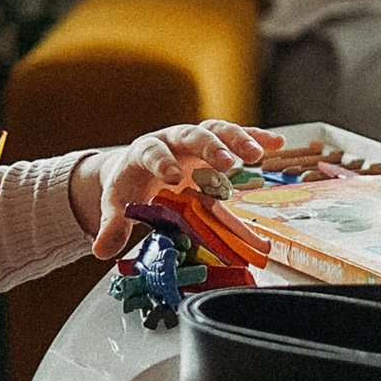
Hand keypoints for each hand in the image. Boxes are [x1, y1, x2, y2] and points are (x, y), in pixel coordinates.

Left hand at [70, 120, 282, 258]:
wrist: (137, 167)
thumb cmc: (130, 185)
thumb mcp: (118, 204)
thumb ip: (113, 225)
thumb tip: (102, 249)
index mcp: (146, 150)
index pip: (152, 151)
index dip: (162, 162)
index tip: (172, 177)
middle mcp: (173, 140)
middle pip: (191, 134)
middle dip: (209, 147)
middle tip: (226, 162)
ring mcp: (197, 141)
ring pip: (218, 131)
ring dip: (239, 140)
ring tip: (257, 155)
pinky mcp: (216, 147)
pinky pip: (238, 138)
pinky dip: (258, 138)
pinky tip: (278, 142)